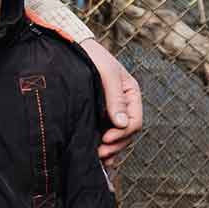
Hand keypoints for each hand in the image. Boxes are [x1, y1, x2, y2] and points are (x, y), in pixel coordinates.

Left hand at [81, 39, 142, 163]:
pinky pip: (104, 133)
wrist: (74, 49)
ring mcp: (110, 111)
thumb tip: (121, 124)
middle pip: (126, 133)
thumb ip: (115, 99)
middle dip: (115, 145)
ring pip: (116, 136)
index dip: (122, 133)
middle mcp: (123, 105)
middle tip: (100, 153)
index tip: (106, 139)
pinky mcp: (97, 114)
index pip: (134, 122)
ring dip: (110, 149)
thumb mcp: (107, 75)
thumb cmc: (93, 57)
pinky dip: (103, 145)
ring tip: (98, 159)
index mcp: (131, 95)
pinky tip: (97, 157)